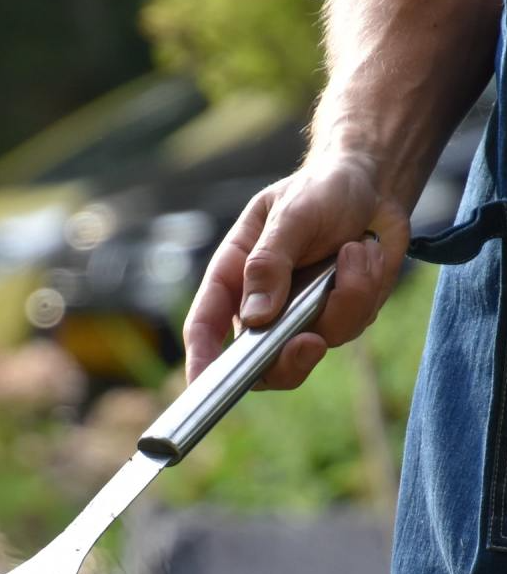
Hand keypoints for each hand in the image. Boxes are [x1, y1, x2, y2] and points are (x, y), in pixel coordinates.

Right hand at [183, 159, 410, 388]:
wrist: (373, 187)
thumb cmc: (319, 191)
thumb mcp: (290, 214)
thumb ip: (270, 263)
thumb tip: (255, 317)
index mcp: (233, 277)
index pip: (206, 326)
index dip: (201, 361)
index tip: (203, 386)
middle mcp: (262, 305)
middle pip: (259, 363)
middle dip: (287, 361)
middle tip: (309, 342)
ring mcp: (301, 316)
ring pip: (315, 344)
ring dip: (344, 299)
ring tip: (355, 250)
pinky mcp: (339, 317)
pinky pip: (352, 325)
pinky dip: (365, 289)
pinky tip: (366, 253)